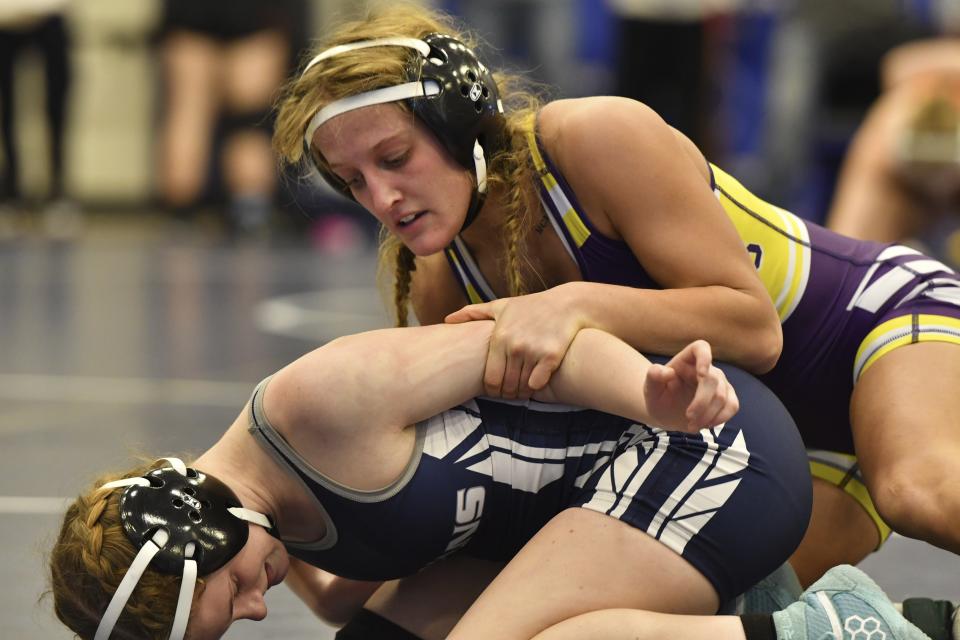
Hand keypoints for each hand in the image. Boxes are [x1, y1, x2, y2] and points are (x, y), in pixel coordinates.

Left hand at [445, 290, 584, 398]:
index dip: (492, 390)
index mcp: (499, 337)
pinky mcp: (551, 356)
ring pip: (522, 387)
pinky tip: (537, 379)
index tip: (497, 389)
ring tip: (523, 388)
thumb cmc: (530, 307)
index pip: (490, 378)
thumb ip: (472, 313)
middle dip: (507, 393)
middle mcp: (514, 345)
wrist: (566, 304)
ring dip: (522, 392)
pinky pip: (537, 384)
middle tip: (511, 392)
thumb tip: (447, 319)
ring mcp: (533, 351)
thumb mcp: (500, 307)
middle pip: (505, 386)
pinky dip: (536, 386)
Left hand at [643, 340, 738, 431]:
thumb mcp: (649, 389)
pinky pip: (732, 406)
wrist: (666, 413)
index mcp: (686, 360)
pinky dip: (720, 418)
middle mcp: (706, 368)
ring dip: (708, 415)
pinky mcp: (727, 397)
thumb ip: (653, 377)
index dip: (705, 357)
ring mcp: (719, 382)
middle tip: (689, 419)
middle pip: (712, 381)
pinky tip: (705, 425)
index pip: (700, 348)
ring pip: (723, 396)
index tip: (701, 374)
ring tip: (691, 426)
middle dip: (701, 403)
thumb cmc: (658, 396)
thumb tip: (667, 372)